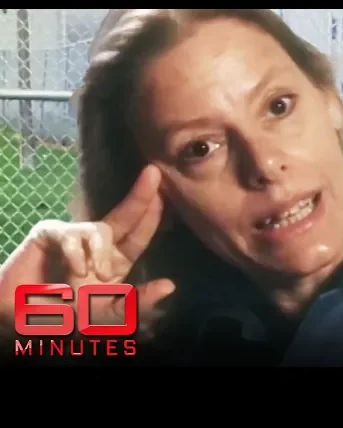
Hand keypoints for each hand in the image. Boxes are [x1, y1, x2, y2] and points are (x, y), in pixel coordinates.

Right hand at [0, 165, 174, 334]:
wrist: (22, 318)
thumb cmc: (67, 316)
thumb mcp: (108, 315)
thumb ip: (138, 303)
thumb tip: (170, 286)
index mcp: (115, 260)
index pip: (140, 234)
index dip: (153, 214)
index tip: (167, 192)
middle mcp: (98, 245)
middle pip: (125, 216)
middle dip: (141, 196)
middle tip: (154, 174)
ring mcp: (74, 237)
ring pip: (99, 229)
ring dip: (101, 254)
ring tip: (96, 276)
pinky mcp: (49, 234)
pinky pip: (70, 236)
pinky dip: (76, 255)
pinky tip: (75, 271)